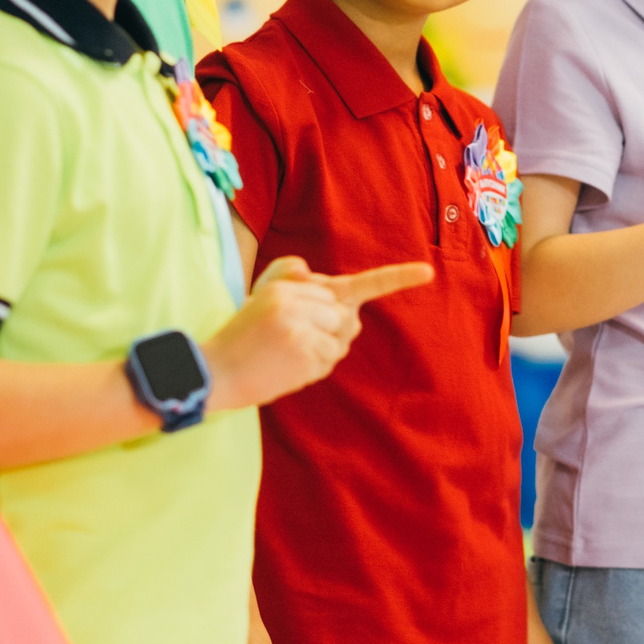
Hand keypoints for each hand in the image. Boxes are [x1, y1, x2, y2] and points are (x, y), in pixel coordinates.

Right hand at [204, 257, 431, 412]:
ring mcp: (303, 326)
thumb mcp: (261, 293)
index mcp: (291, 284)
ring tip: (287, 351)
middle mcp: (298, 298)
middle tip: (292, 336)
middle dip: (331, 328)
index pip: (350, 282)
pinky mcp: (304, 352)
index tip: (428, 272)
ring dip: (323, 349)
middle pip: (347, 316)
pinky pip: (331, 358)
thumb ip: (292, 276)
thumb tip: (318, 282)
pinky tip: (287, 365)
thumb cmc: (243, 334)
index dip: (395, 278)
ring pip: (342, 339)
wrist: (215, 370)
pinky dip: (315, 366)